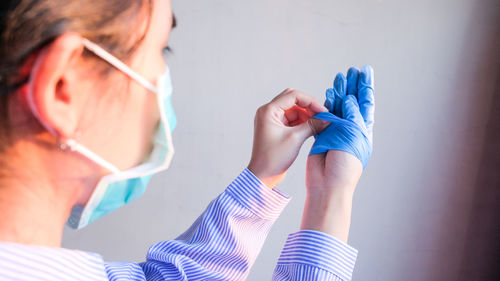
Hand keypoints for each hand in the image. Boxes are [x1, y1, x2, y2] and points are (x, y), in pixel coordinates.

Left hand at [248, 88, 328, 188]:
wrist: (262, 175)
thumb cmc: (273, 158)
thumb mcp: (295, 139)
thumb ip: (312, 126)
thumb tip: (327, 119)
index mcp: (268, 111)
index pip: (293, 96)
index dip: (311, 101)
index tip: (324, 111)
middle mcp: (268, 112)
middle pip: (293, 100)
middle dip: (309, 106)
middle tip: (322, 116)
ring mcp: (272, 120)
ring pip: (294, 109)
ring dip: (307, 115)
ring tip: (320, 124)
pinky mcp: (277, 128)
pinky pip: (293, 119)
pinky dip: (303, 122)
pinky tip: (313, 128)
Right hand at [301, 66, 374, 241]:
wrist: (327, 184)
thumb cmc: (344, 165)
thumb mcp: (352, 137)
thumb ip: (351, 116)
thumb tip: (349, 100)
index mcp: (362, 130)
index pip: (366, 104)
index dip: (366, 87)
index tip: (365, 71)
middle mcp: (351, 129)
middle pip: (353, 102)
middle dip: (353, 86)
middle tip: (352, 70)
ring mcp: (336, 131)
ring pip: (338, 107)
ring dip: (339, 92)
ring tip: (340, 77)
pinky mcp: (323, 134)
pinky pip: (325, 116)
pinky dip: (327, 104)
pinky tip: (329, 93)